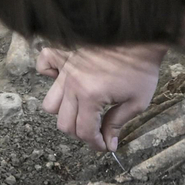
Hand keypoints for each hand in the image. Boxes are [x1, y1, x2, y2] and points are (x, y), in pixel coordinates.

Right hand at [37, 44, 165, 151]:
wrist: (139, 38)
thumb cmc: (141, 69)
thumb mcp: (137, 102)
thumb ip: (117, 124)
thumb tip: (109, 143)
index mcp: (91, 97)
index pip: (85, 131)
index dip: (95, 144)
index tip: (104, 146)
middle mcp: (72, 85)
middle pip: (65, 123)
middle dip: (80, 133)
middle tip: (95, 131)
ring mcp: (65, 71)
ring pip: (50, 103)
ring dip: (64, 113)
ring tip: (81, 112)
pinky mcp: (63, 56)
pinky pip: (43, 66)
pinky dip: (48, 75)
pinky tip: (62, 82)